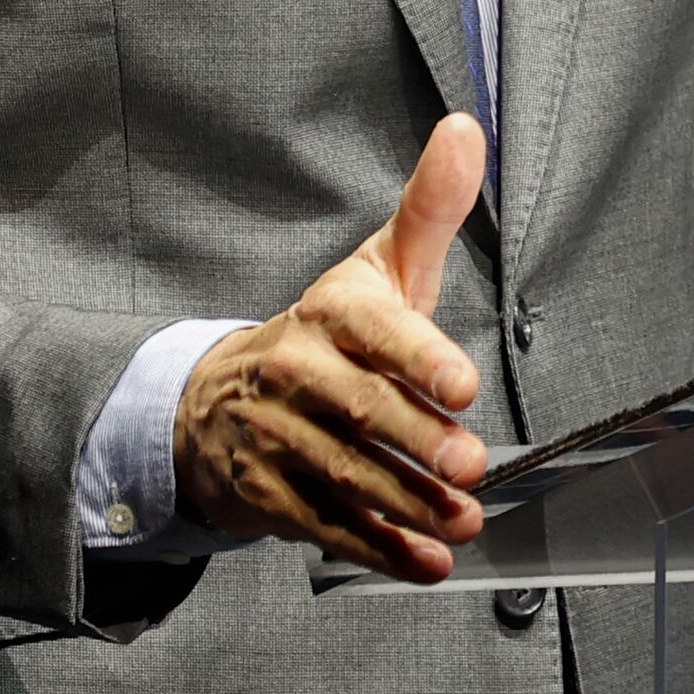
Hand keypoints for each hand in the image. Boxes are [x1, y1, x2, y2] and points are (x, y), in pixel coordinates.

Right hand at [175, 116, 494, 580]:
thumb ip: (430, 210)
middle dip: (417, 442)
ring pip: (344, 474)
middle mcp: (296, 372)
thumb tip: (467, 131)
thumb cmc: (329, 331)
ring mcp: (276, 437)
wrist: (221, 397)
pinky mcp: (268, 494)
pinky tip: (424, 562)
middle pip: (360, 411)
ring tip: (464, 521)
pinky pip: (325, 524)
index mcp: (332, 314)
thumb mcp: (379, 268)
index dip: (418, 358)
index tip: (461, 385)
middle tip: (472, 466)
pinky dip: (377, 548)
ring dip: (407, 505)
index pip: (374, 331)